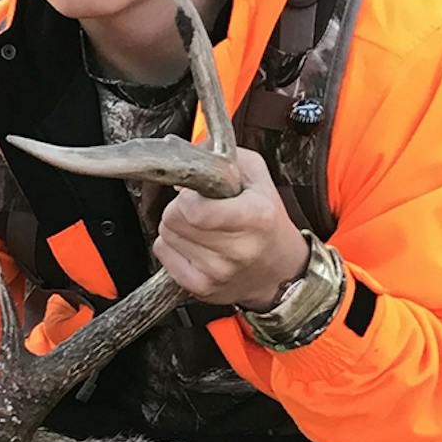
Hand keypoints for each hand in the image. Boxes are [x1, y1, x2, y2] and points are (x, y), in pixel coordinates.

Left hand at [152, 148, 310, 309]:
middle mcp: (238, 249)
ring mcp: (217, 272)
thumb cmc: (266, 220)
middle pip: (173, 220)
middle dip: (180, 209)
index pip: (194, 210)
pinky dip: (172, 245)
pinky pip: (162, 254)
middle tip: (201, 209)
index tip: (200, 194)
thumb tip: (185, 153)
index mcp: (256, 217)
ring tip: (201, 228)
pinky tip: (195, 245)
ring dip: (177, 227)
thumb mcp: (257, 176)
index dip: (188, 197)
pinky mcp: (200, 288)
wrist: (278, 270)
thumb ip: (222, 156)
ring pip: (165, 236)